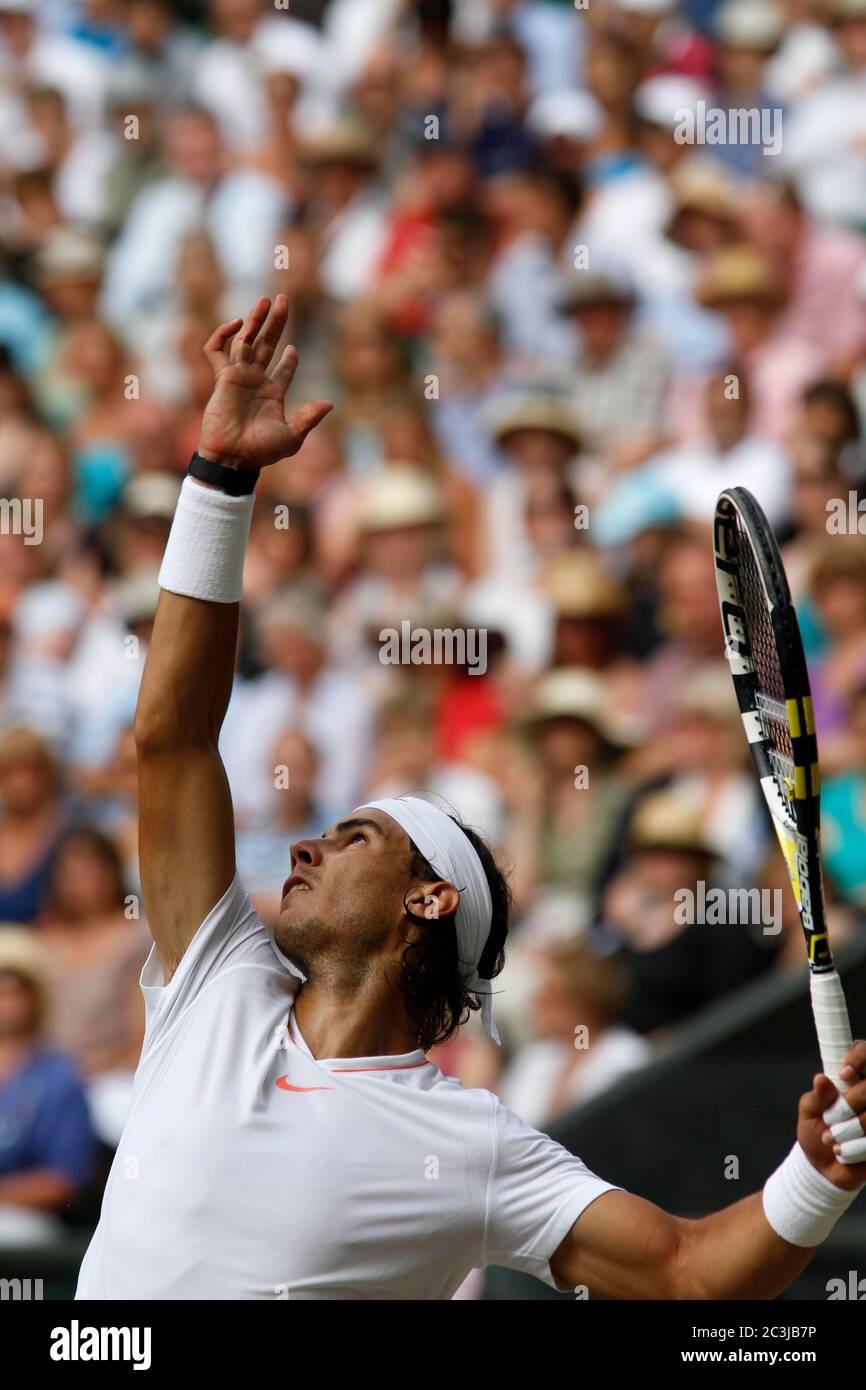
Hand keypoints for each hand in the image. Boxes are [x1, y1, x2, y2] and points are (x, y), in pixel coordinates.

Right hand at [198, 294, 331, 471]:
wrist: (233, 458)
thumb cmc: (261, 452)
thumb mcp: (292, 437)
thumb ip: (309, 418)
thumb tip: (329, 403)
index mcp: (273, 394)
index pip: (283, 368)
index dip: (290, 358)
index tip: (293, 349)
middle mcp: (256, 381)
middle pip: (267, 344)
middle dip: (275, 323)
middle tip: (283, 299)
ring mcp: (238, 377)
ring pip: (245, 340)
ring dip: (255, 319)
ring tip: (266, 300)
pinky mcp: (222, 377)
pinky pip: (216, 350)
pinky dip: (223, 335)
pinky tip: (237, 324)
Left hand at [797, 1040, 865, 1191]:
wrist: (824, 1169)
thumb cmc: (816, 1133)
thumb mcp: (808, 1113)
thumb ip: (815, 1097)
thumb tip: (821, 1079)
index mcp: (853, 1079)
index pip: (864, 1052)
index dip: (859, 1059)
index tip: (844, 1075)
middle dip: (847, 1107)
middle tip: (830, 1122)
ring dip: (849, 1132)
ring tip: (833, 1141)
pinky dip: (857, 1149)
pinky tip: (845, 1152)